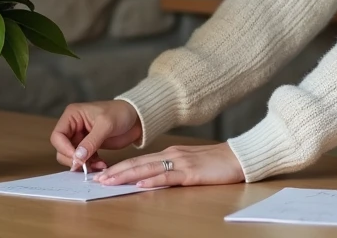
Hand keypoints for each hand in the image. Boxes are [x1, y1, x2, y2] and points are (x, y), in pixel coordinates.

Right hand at [50, 100, 141, 172]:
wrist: (137, 118)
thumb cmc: (121, 113)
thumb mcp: (105, 125)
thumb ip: (91, 142)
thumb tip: (77, 158)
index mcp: (72, 115)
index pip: (58, 136)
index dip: (64, 149)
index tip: (77, 159)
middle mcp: (73, 126)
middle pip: (62, 149)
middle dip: (74, 159)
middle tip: (87, 167)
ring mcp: (81, 137)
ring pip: (73, 156)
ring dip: (84, 164)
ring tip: (99, 166)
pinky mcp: (90, 146)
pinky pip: (84, 159)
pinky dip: (91, 164)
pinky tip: (102, 165)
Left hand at [94, 143, 244, 187]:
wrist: (239, 156)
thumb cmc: (217, 162)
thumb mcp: (191, 164)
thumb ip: (172, 170)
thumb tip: (152, 179)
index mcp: (171, 153)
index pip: (139, 161)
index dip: (119, 167)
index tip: (103, 174)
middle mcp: (172, 155)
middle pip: (138, 163)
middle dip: (116, 171)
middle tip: (97, 179)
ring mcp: (181, 163)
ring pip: (147, 168)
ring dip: (126, 175)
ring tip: (109, 181)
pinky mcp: (192, 173)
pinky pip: (169, 176)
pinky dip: (153, 179)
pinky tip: (141, 182)